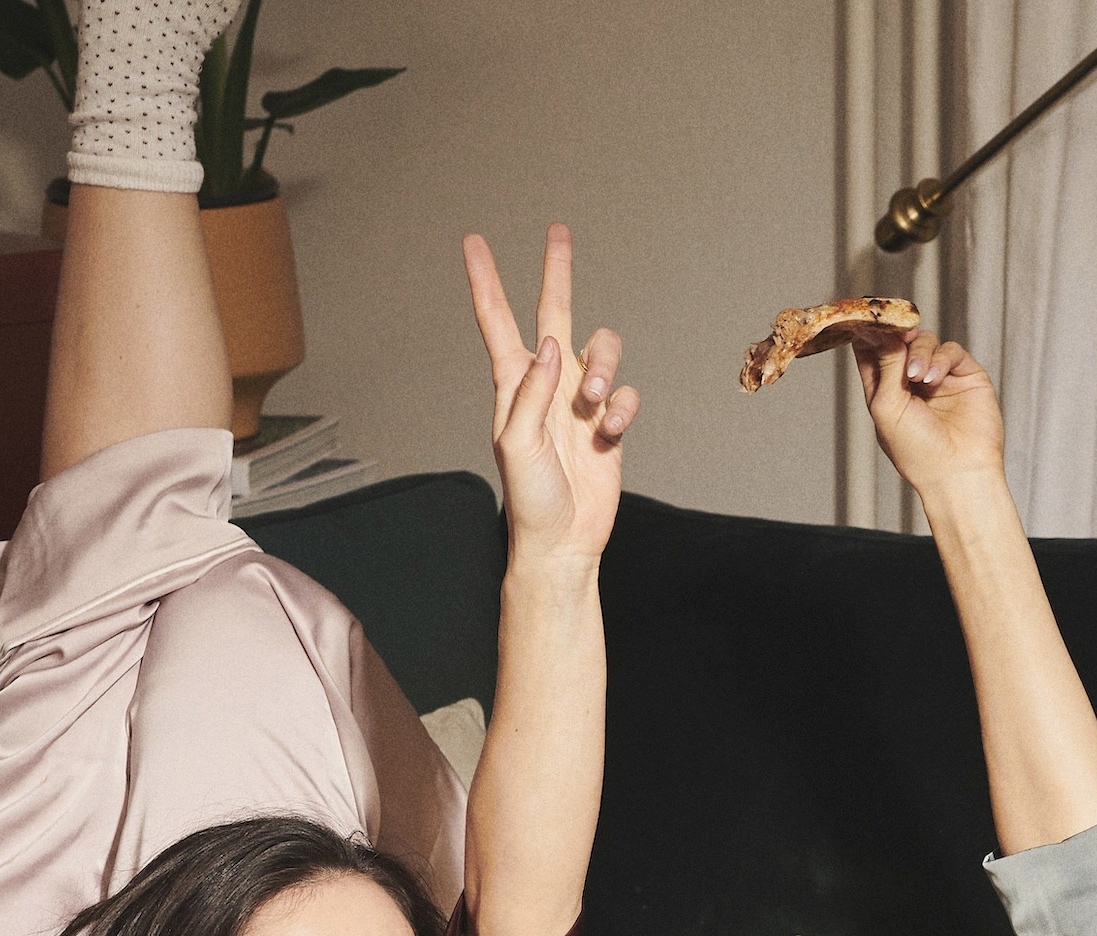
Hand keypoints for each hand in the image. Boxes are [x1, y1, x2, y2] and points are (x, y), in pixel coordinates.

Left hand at [462, 224, 639, 564]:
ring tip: (593, 400)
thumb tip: (553, 345)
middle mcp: (548, 386)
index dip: (486, 282)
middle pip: (554, 314)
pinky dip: (621, 409)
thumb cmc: (530, 500)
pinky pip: (624, 394)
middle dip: (557, 273)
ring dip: (603, 365)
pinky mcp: (608, 424)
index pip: (498, 323)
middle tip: (558, 231)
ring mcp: (580, 403)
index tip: (472, 243)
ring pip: (601, 349)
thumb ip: (533, 391)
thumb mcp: (518, 443)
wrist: (563, 542)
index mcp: (514, 386)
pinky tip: (608, 433)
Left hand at [856, 327, 1005, 502]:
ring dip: (919, 352)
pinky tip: (935, 379)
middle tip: (896, 334)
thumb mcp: (887, 406)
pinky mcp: (964, 375)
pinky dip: (940, 358)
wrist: (958, 470)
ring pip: (925, 341)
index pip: (871, 353)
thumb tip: (885, 329)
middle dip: (896, 335)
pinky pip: (950, 350)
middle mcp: (910, 383)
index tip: (866, 319)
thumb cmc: (916, 449)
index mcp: (884, 392)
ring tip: (918, 377)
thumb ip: (885, 364)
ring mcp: (938, 378)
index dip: (868, 333)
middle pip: (899, 340)